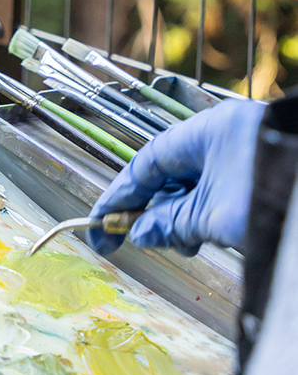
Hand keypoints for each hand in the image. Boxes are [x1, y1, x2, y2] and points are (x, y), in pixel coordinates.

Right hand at [87, 97, 264, 256]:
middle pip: (171, 171)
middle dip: (152, 207)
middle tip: (136, 241)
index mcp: (208, 131)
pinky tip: (202, 236)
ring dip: (180, 215)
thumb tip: (140, 232)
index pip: (148, 161)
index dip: (119, 193)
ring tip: (183, 243)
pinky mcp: (262, 171)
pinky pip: (218, 190)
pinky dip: (204, 213)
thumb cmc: (277, 199)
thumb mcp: (217, 218)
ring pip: (195, 184)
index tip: (97, 223)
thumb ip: (174, 223)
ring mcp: (246, 152)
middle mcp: (225, 135)